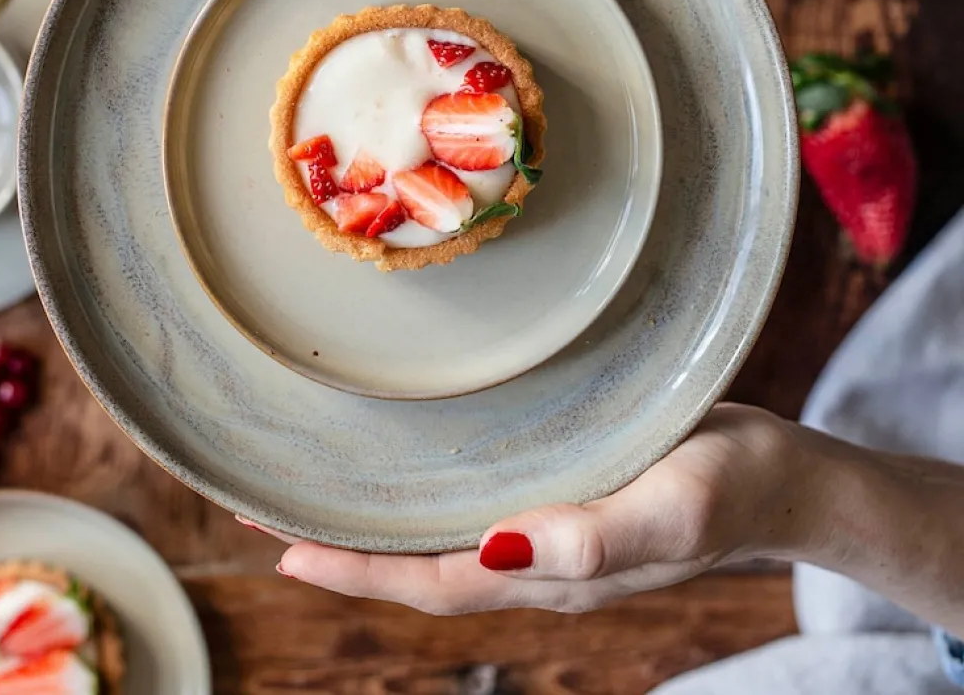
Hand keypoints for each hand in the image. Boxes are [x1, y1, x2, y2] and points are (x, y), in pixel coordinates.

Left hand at [272, 405, 806, 614]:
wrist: (786, 476)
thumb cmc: (732, 486)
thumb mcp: (670, 510)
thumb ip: (594, 542)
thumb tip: (500, 549)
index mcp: (550, 573)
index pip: (429, 581)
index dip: (353, 571)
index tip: (279, 550)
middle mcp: (535, 559)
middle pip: (418, 564)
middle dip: (340, 547)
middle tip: (258, 510)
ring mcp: (549, 529)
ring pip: (440, 534)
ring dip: (374, 517)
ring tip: (310, 487)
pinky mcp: (564, 487)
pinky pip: (475, 501)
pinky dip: (425, 490)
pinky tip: (406, 462)